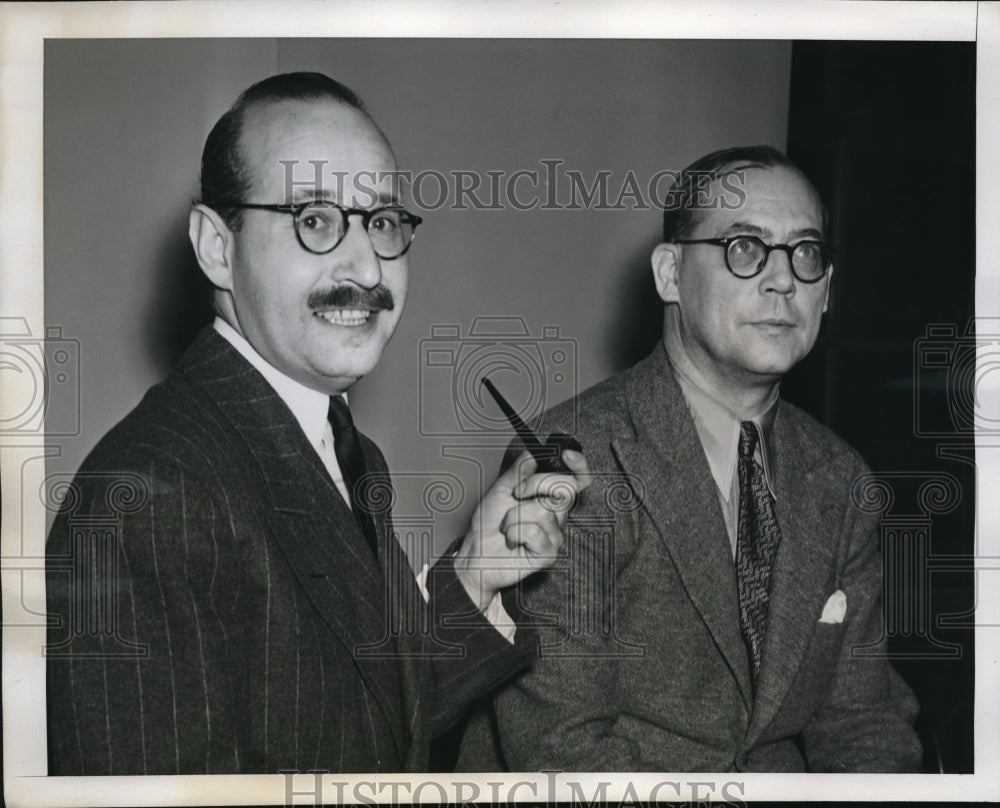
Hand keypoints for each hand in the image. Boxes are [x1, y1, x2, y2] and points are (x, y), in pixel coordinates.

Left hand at [454, 447, 590, 610]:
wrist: (476, 552)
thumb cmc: (489, 524)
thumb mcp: (500, 489)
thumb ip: (519, 470)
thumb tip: (534, 452)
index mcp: (549, 497)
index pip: (577, 479)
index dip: (579, 465)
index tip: (566, 455)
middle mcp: (556, 515)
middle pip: (565, 488)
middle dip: (536, 484)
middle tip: (516, 493)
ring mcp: (555, 535)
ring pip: (543, 511)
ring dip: (515, 515)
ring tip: (507, 525)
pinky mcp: (548, 554)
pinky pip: (534, 532)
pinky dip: (515, 533)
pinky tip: (512, 541)